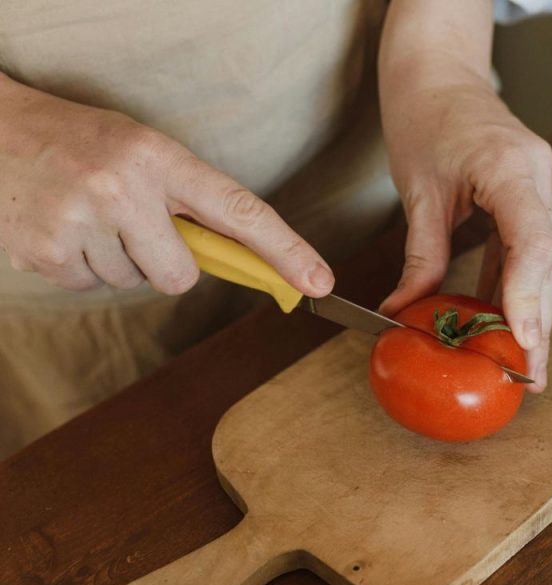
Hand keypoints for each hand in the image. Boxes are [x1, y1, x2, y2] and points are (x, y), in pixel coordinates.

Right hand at [0, 74, 332, 296]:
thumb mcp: (144, 153)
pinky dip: (82, 266)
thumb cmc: (82, 141)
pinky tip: (64, 227)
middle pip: (181, 276)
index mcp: (158, 157)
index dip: (284, 251)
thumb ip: (188, 200)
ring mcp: (80, 223)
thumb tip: (239, 260)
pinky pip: (92, 287)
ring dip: (119, 259)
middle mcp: (122, 189)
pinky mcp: (45, 254)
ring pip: (135, 283)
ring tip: (88, 214)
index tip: (318, 281)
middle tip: (133, 224)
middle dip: (167, 264)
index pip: (239, 210)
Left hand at [377, 2, 551, 391]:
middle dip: (541, 322)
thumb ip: (422, 255)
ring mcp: (539, 185)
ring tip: (528, 365)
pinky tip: (511, 326)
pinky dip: (520, 288)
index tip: (526, 340)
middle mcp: (536, 176)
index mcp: (509, 166)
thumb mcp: (416, 189)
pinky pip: (530, 250)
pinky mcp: (530, 194)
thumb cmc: (423, 116)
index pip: (533, 238)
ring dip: (536, 313)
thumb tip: (407, 314)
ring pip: (546, 261)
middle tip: (533, 376)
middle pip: (549, 260)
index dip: (531, 294)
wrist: (441, 72)